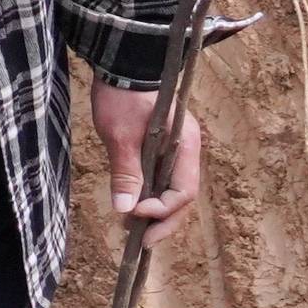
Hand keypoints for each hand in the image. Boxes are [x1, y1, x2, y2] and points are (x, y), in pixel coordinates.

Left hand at [93, 80, 208, 247]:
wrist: (123, 64)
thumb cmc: (122, 95)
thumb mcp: (120, 135)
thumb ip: (126, 172)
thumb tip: (126, 210)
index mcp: (185, 146)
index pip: (183, 192)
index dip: (161, 210)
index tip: (135, 216)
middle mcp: (187, 150)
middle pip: (182, 197)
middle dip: (164, 222)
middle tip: (142, 243)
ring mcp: (177, 149)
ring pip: (173, 190)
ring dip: (156, 212)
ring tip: (133, 230)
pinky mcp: (163, 148)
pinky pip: (163, 179)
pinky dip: (151, 196)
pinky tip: (134, 207)